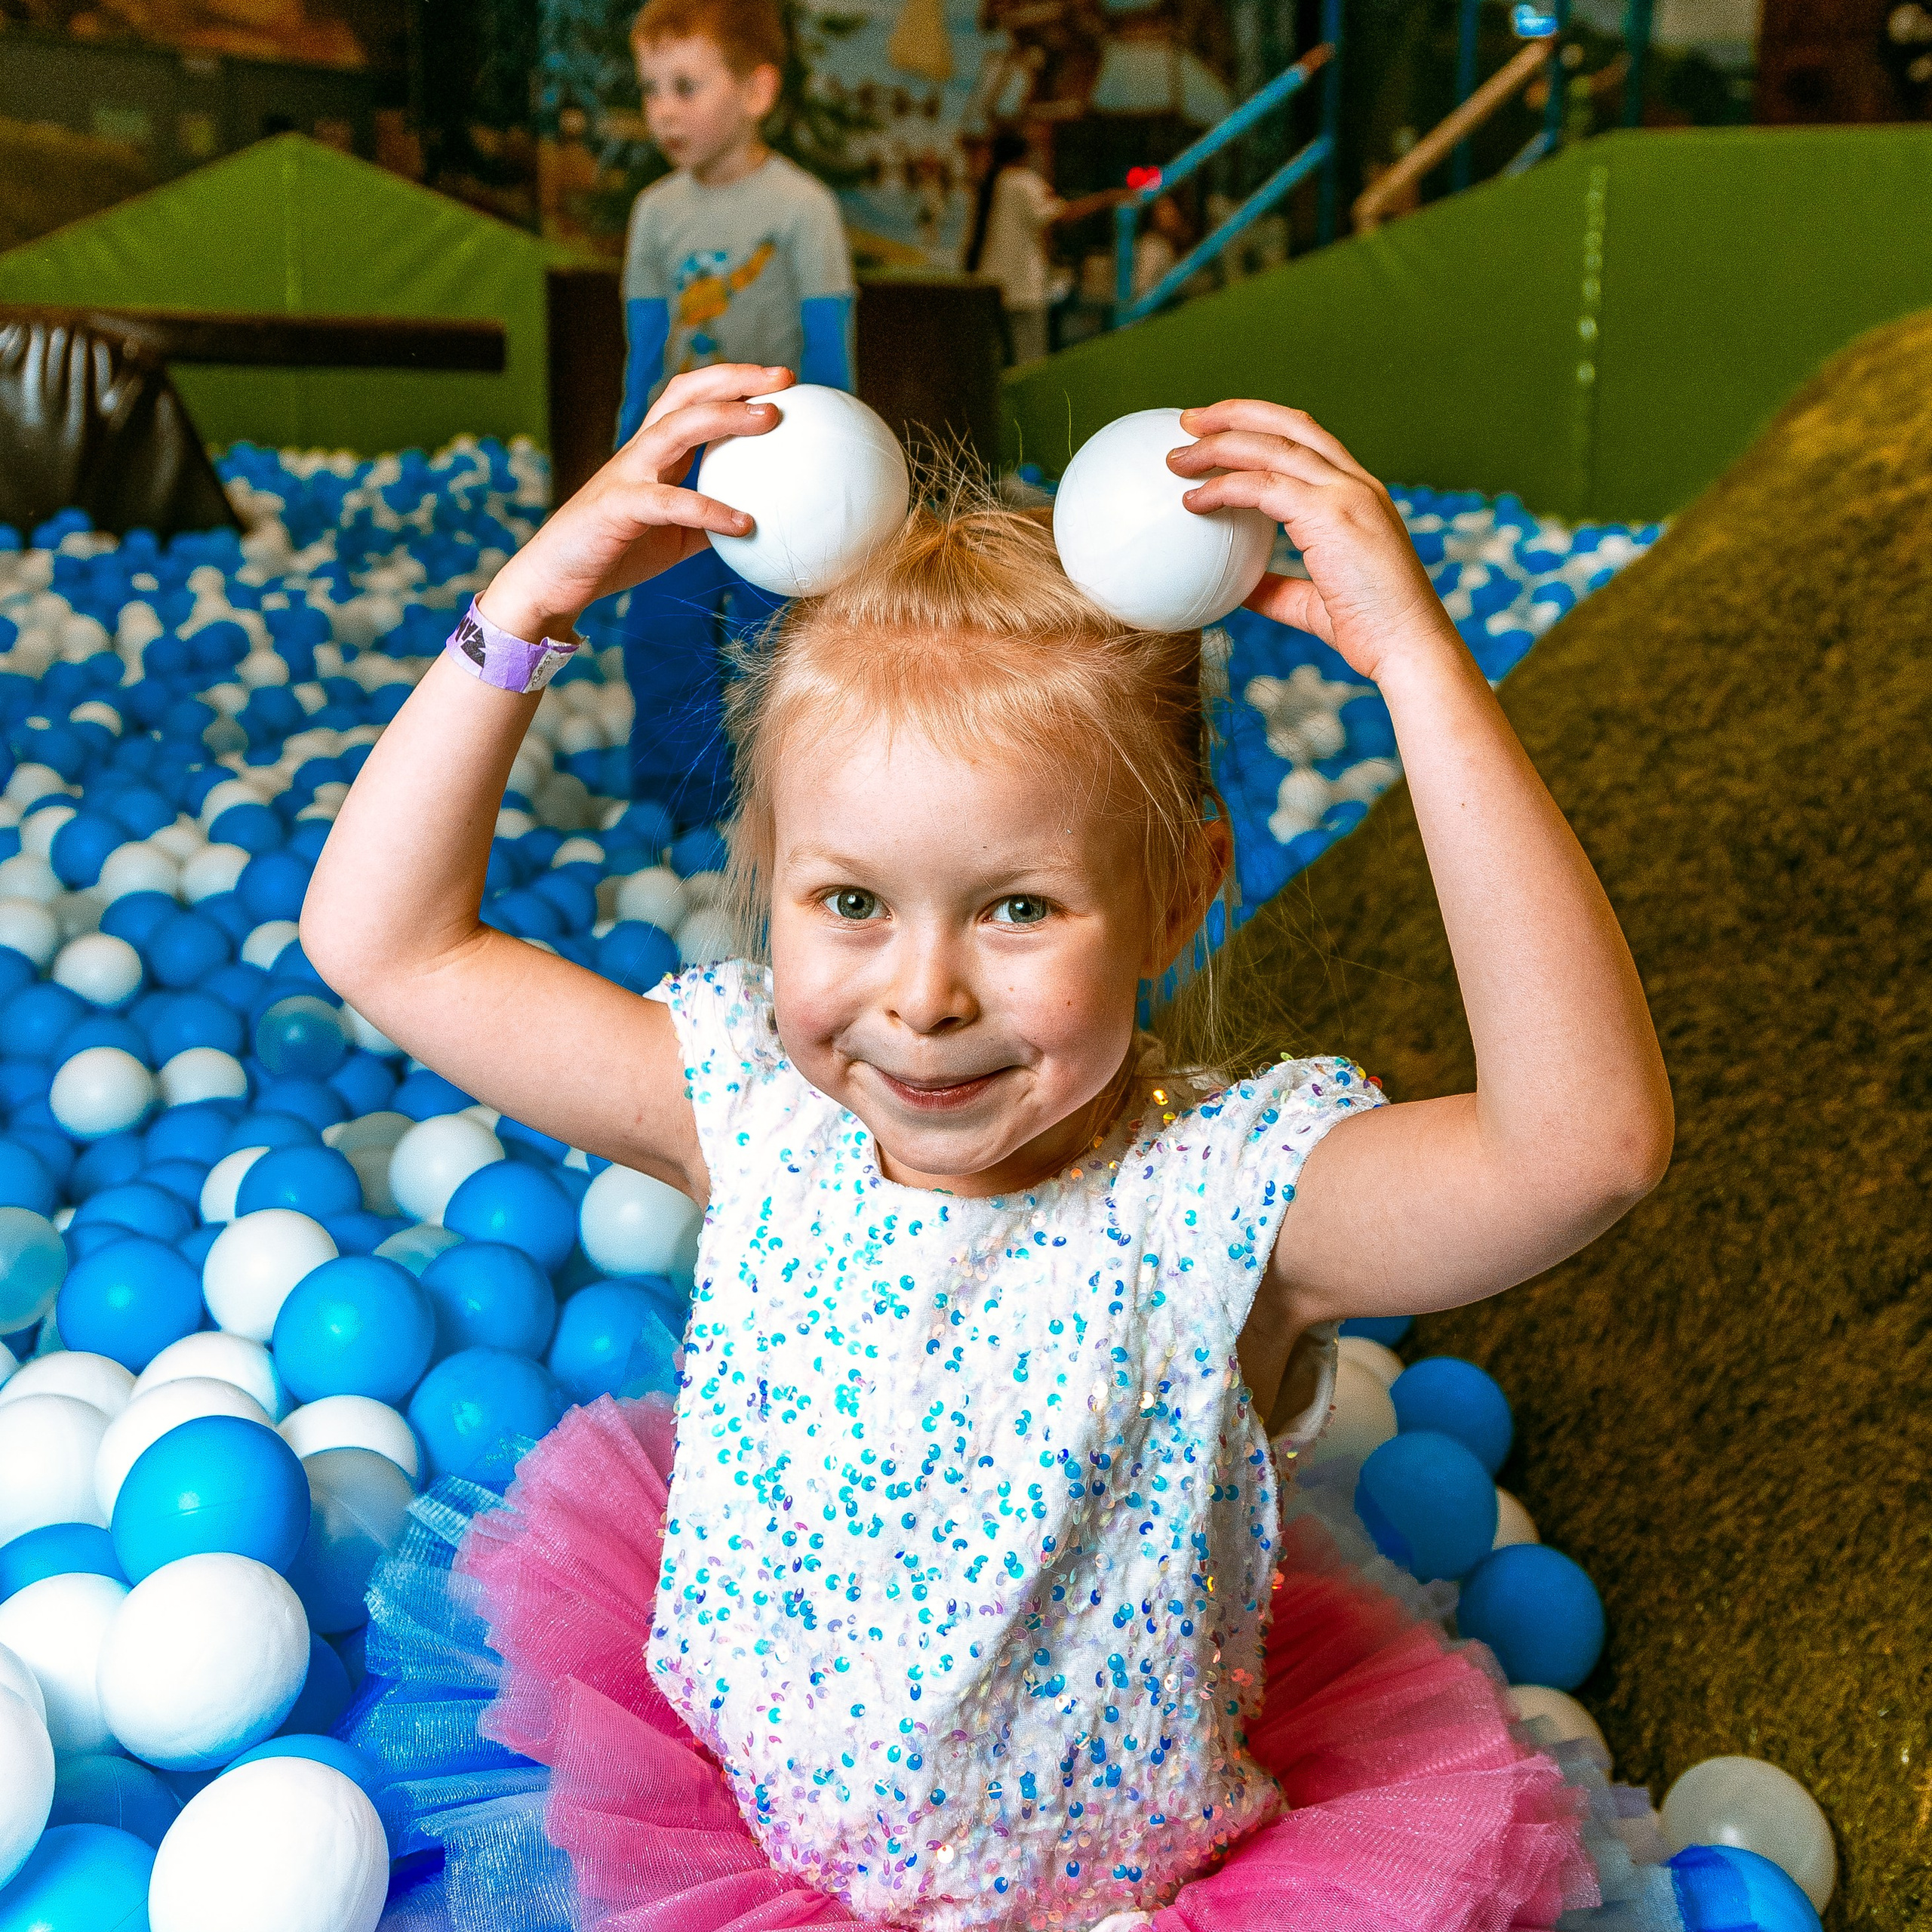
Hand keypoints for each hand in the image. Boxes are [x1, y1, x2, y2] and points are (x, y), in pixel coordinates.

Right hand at [479, 363, 793, 642]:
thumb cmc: (616, 553)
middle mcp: (641, 451)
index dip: (735, 382)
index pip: (695, 399)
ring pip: (677, 427)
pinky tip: (747, 525)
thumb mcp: (677, 536)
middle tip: (785, 379)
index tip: (782, 382)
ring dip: (725, 417)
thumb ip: (712, 521)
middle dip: (735, 378)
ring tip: (771, 420)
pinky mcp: (617, 507)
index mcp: (655, 453)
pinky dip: (710, 509)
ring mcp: (627, 474)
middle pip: (687, 394)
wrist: (557, 581)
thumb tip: (763, 524)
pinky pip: (670, 502)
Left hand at [1169, 400, 1452, 683]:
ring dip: (1219, 446)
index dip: (1262, 425)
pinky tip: (1193, 500)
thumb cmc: (1370, 631)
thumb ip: (1278, 589)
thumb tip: (1238, 588)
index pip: (1308, 438)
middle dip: (1236, 414)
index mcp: (1359, 494)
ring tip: (1177, 458)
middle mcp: (1356, 483)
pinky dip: (1224, 487)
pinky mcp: (1331, 515)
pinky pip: (1264, 487)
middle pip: (1289, 425)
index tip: (1218, 428)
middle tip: (1188, 422)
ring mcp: (1347, 494)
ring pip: (1272, 447)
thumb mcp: (1314, 604)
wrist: (1409, 647)